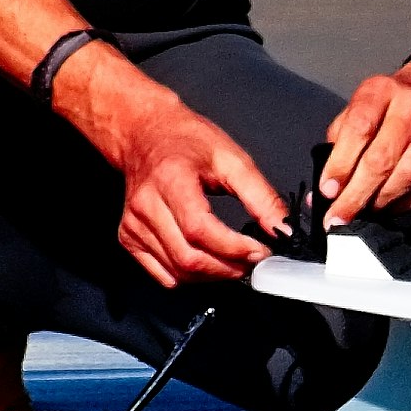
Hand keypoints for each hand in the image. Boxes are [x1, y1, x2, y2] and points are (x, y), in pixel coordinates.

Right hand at [80, 76, 292, 284]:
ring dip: (213, 275)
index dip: (235, 248)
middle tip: (251, 260)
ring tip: (233, 261)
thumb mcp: (232, 158)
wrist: (144, 134)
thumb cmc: (184, 140)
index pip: (201, 230)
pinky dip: (190, 276)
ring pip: (178, 273)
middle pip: (189, 258)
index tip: (260, 251)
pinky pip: (163, 275)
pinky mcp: (128, 238)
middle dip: (228, 268)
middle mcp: (146, 205)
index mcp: (170, 180)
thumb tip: (282, 228)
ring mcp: (133, 225)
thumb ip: (261, 196)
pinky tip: (206, 259)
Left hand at [316, 61, 410, 222]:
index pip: (359, 128)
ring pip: (407, 176)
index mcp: (381, 91)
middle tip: (339, 217)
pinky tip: (390, 209)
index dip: (341, 164)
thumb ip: (340, 139)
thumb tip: (324, 187)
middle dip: (356, 194)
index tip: (328, 191)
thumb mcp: (362, 105)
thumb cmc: (392, 105)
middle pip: (382, 158)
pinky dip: (406, 205)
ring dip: (381, 201)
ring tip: (365, 212)